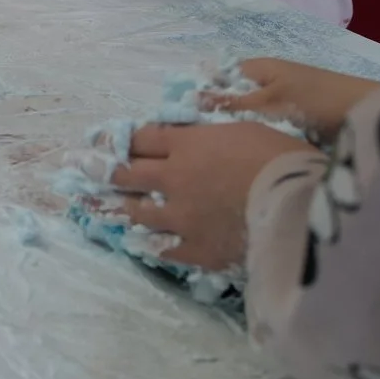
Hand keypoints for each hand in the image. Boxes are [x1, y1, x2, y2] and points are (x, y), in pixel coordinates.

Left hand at [110, 121, 321, 272]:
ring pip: (136, 212)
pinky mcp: (196, 250)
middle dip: (98, 168)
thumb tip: (196, 131)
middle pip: (127, 173)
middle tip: (76, 167)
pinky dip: (146, 242)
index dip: (122, 138)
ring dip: (113, 207)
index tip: (102, 140)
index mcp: (190, 145)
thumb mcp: (250, 128)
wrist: (303, 206)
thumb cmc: (288, 158)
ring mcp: (181, 217)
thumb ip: (216, 131)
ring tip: (91, 206)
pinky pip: (162, 247)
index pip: (144, 138)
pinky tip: (134, 241)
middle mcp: (175, 179)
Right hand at [205, 58, 379, 136]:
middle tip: (204, 140)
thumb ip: (230, 102)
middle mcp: (271, 82)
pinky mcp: (299, 122)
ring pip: (253, 117)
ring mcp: (286, 103)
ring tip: (222, 152)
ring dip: (243, 131)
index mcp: (262, 68)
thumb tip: (193, 98)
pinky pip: (270, 130)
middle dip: (223, 117)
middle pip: (236, 99)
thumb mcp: (267, 102)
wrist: (366, 117)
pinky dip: (262, 140)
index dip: (207, 92)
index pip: (224, 76)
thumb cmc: (313, 100)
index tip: (188, 117)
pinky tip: (249, 156)